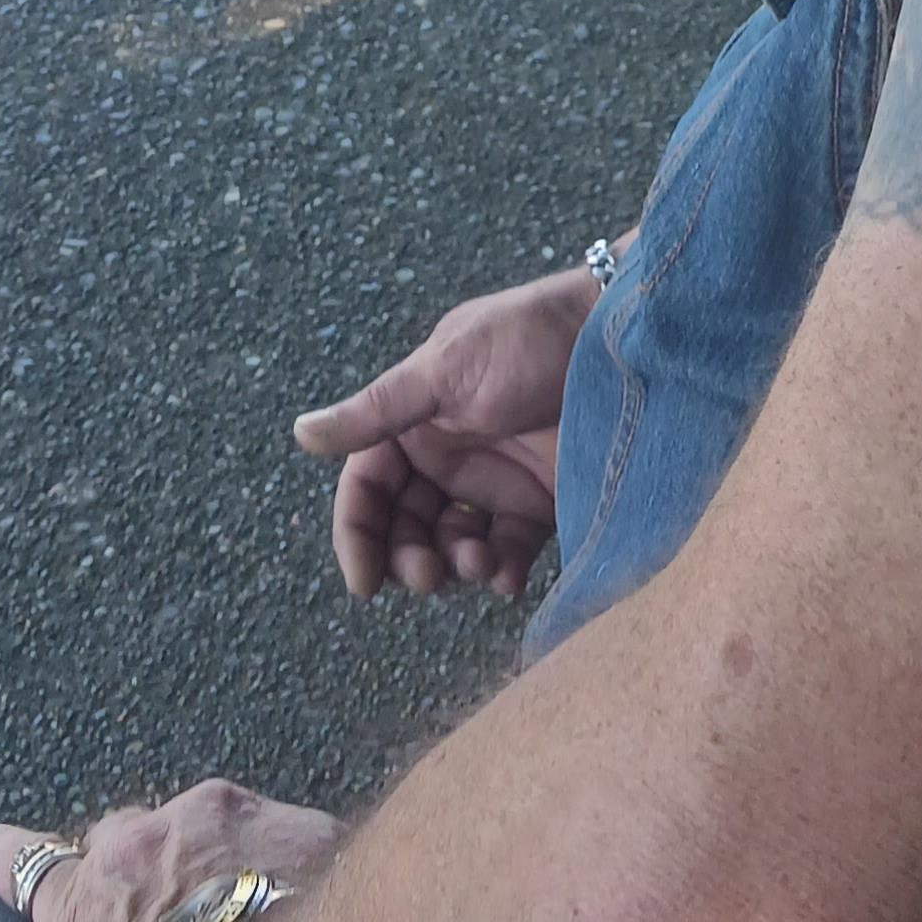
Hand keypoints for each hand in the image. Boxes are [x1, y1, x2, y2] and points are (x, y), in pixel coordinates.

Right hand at [293, 265, 599, 596]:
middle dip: (408, 558)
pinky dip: (502, 573)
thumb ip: (377, 411)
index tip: (364, 582)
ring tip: (478, 565)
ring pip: (453, 545)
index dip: (358, 533)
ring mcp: (497, 480)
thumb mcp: (446, 370)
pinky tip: (508, 579)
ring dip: (454, 566)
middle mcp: (450, 453)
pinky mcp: (542, 503)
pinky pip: (509, 552)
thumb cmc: (528, 340)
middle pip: (406, 525)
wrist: (621, 339)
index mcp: (416, 419)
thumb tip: (301, 433)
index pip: (368, 486)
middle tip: (427, 577)